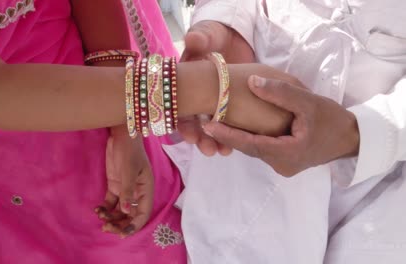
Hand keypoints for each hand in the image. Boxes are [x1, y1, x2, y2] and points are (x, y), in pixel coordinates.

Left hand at [95, 127, 153, 237]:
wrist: (121, 134)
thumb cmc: (129, 150)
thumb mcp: (128, 169)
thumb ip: (127, 191)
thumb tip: (127, 211)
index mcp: (145, 190)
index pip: (142, 213)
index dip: (134, 225)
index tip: (122, 233)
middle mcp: (137, 193)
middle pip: (130, 215)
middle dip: (120, 223)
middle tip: (106, 228)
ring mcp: (125, 189)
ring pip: (120, 210)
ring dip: (111, 217)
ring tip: (100, 217)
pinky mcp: (115, 185)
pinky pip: (111, 202)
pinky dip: (105, 208)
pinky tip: (97, 209)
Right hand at [179, 20, 255, 155]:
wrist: (235, 38)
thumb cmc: (214, 36)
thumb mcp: (208, 35)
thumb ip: (200, 37)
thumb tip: (191, 39)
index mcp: (184, 83)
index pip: (177, 106)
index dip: (182, 122)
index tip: (189, 136)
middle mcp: (194, 96)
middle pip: (192, 122)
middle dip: (199, 138)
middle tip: (209, 149)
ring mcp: (211, 103)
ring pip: (208, 127)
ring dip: (214, 141)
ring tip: (223, 151)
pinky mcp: (228, 107)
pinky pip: (226, 125)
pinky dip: (229, 136)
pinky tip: (234, 145)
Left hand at [203, 76, 359, 176]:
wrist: (352, 138)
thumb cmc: (332, 120)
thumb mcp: (309, 102)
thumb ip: (280, 93)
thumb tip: (252, 81)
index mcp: (286, 153)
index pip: (250, 144)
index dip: (227, 134)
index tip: (207, 125)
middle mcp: (280, 164)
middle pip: (249, 148)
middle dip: (228, 135)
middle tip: (206, 119)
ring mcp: (282, 165)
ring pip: (254, 149)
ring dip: (238, 136)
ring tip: (216, 120)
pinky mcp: (284, 161)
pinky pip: (262, 149)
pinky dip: (250, 138)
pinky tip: (239, 125)